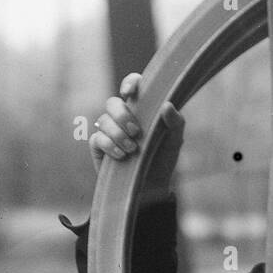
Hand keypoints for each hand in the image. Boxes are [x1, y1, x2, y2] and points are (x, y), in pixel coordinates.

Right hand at [90, 73, 185, 191]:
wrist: (153, 188)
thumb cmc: (163, 160)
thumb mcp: (174, 141)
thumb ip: (176, 122)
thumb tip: (167, 105)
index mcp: (140, 110)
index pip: (131, 87)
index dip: (129, 84)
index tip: (130, 92)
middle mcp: (122, 118)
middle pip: (112, 103)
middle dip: (122, 116)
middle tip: (136, 132)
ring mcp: (109, 131)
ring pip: (103, 120)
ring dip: (118, 134)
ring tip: (132, 149)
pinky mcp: (99, 148)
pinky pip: (97, 138)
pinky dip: (109, 145)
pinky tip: (122, 156)